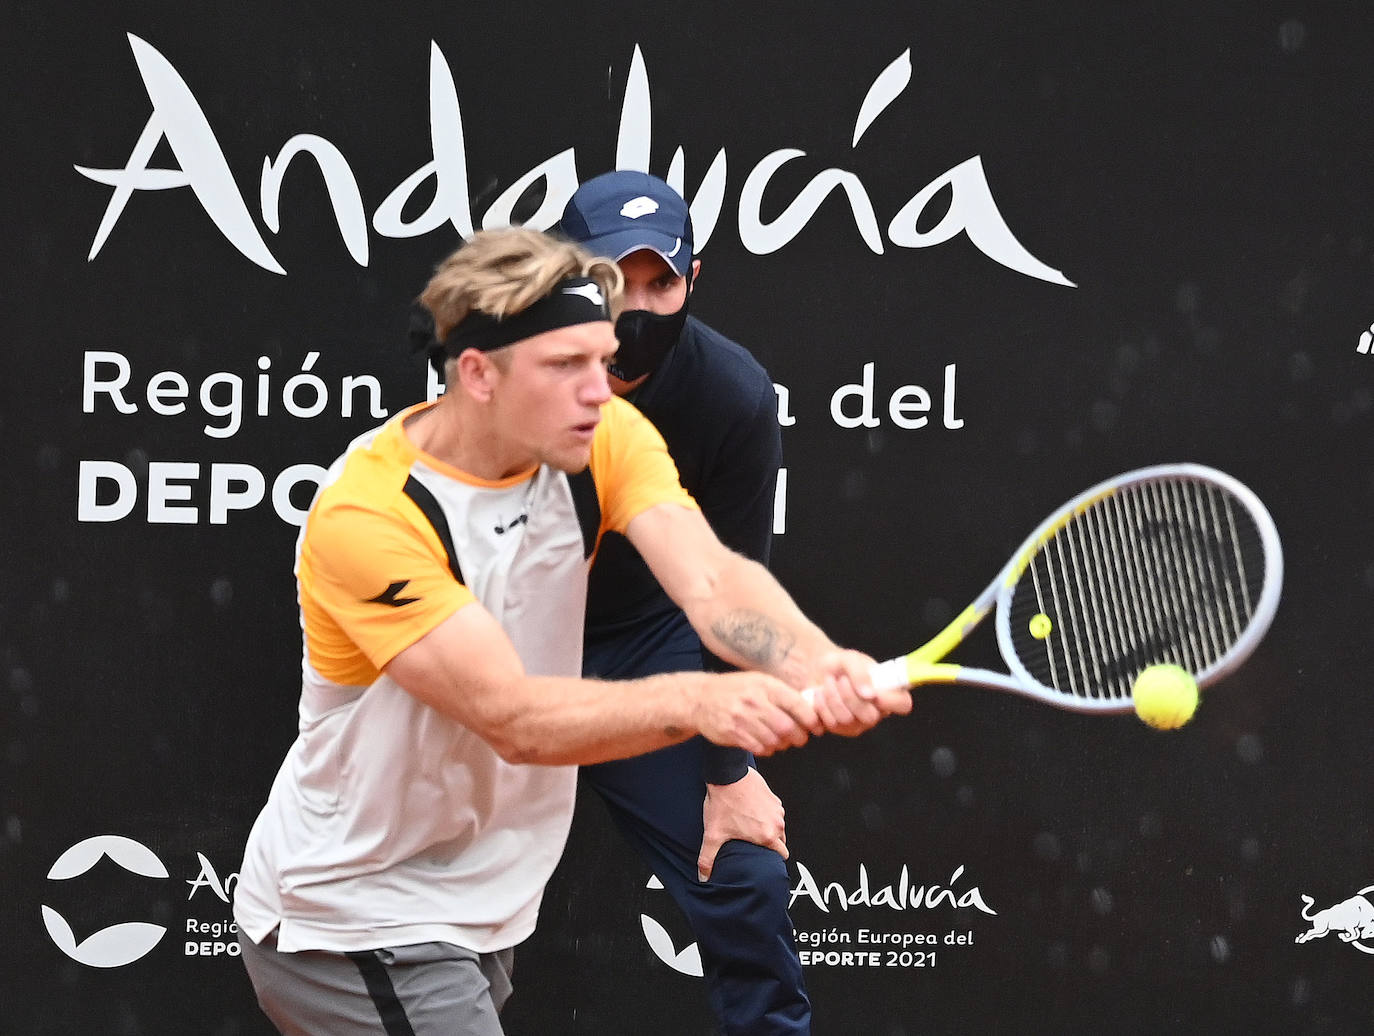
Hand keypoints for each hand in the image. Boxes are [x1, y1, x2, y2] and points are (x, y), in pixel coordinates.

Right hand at [691, 672, 822, 755]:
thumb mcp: (758, 681)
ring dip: (782, 744)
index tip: (816, 726)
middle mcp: (754, 700)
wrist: (700, 699)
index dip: (811, 718)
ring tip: (783, 742)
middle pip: (787, 726)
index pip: (796, 703)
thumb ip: (781, 693)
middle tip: (801, 739)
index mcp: (765, 685)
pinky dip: (767, 749)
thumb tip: (810, 707)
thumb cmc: (735, 690)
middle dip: (799, 736)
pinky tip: (766, 744)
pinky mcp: (732, 733)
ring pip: (774, 740)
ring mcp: (742, 718)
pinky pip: (758, 747)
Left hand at [698, 768, 786, 880]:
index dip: (773, 858)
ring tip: (750, 825)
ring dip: (768, 827)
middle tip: (753, 841)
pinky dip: (767, 814)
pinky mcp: (774, 797)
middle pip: (780, 841)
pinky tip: (751, 811)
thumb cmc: (722, 803)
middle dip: (770, 842)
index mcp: (767, 835)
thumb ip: (707, 859)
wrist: (727, 775)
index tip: (764, 857)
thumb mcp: (713, 834)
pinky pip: (774, 812)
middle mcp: (777, 823)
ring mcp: (777, 809)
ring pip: (778, 826)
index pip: (782, 854)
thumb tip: (704, 876)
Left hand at [804, 649, 911, 735]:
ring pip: (847, 720)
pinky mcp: (841, 729)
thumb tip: (869, 694)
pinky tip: (821, 694)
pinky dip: (822, 705)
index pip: (903, 704)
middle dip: (850, 696)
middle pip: (870, 716)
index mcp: (888, 692)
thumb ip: (860, 673)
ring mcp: (860, 723)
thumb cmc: (841, 664)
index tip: (873, 691)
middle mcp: (877, 711)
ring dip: (833, 697)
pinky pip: (831, 723)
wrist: (817, 670)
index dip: (891, 701)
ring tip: (829, 681)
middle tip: (841, 679)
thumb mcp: (850, 659)